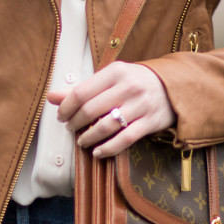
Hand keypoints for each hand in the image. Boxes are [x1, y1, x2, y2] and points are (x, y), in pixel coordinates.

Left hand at [49, 62, 174, 157]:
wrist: (173, 86)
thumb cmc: (135, 82)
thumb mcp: (111, 79)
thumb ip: (83, 89)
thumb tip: (50, 97)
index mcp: (116, 71)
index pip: (81, 92)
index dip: (66, 107)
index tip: (62, 116)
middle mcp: (128, 86)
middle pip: (91, 109)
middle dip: (76, 123)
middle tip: (71, 129)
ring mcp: (141, 105)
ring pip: (106, 126)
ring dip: (89, 137)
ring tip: (82, 141)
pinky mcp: (151, 122)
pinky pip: (125, 139)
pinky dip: (108, 148)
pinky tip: (98, 152)